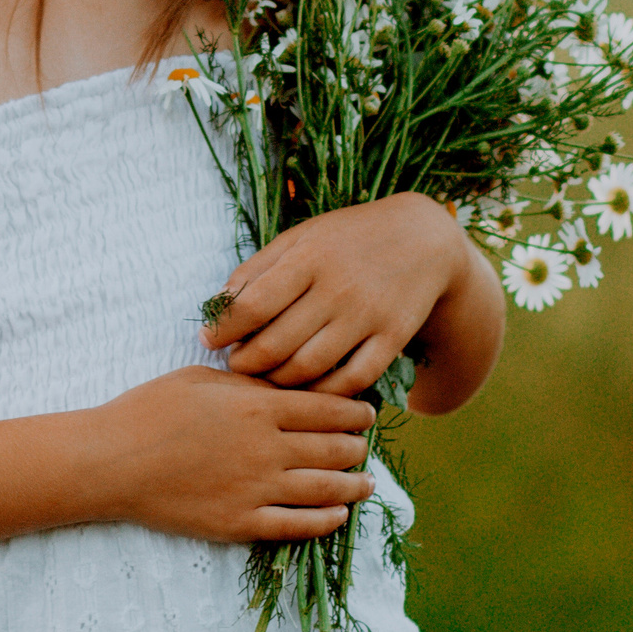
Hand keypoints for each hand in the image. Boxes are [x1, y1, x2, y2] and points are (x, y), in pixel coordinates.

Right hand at [94, 366, 374, 543]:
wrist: (111, 462)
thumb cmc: (150, 410)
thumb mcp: (202, 379)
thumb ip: (250, 383)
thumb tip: (286, 384)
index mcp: (257, 407)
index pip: (326, 409)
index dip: (354, 412)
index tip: (368, 414)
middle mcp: (265, 449)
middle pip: (332, 449)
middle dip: (357, 447)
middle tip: (365, 447)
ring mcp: (255, 490)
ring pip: (324, 489)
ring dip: (353, 485)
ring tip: (367, 483)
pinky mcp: (240, 523)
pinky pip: (296, 526)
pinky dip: (325, 521)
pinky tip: (339, 515)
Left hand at [202, 193, 465, 397]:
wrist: (423, 239)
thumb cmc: (347, 239)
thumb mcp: (299, 239)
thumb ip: (257, 269)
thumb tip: (218, 307)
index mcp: (307, 259)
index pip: (252, 305)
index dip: (223, 329)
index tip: (209, 340)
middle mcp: (337, 288)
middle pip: (276, 344)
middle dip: (245, 363)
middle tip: (236, 366)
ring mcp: (367, 316)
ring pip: (309, 368)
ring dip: (278, 382)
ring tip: (265, 378)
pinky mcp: (393, 338)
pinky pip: (352, 380)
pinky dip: (323, 392)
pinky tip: (307, 388)